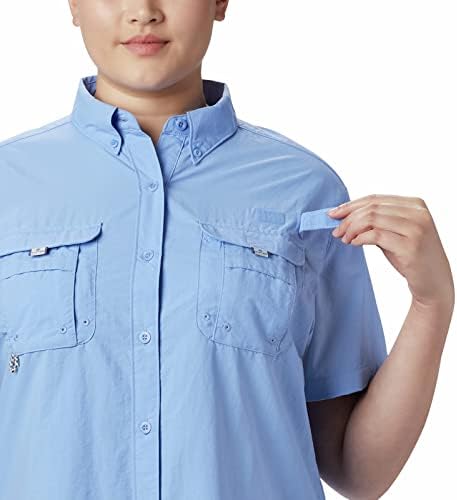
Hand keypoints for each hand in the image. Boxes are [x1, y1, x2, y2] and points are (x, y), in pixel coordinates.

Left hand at [327, 194, 454, 308]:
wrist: (433, 281)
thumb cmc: (411, 255)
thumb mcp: (396, 232)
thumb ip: (377, 221)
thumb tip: (344, 215)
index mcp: (415, 205)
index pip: (375, 199)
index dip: (351, 205)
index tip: (334, 214)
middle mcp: (417, 213)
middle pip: (371, 208)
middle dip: (348, 218)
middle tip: (336, 231)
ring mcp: (415, 228)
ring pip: (371, 219)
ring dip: (352, 229)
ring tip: (344, 239)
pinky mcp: (410, 245)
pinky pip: (375, 235)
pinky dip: (359, 238)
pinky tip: (354, 243)